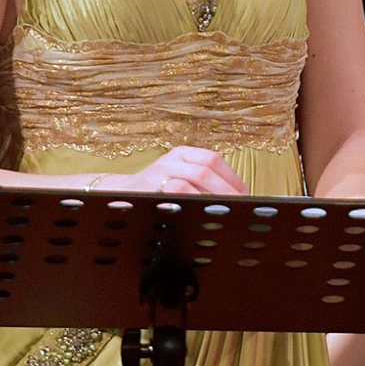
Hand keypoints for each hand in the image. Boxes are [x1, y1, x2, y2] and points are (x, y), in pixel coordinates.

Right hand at [98, 145, 247, 196]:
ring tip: (224, 211)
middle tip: (239, 206)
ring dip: (212, 197)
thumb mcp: (178, 177)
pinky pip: (175, 192)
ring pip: (192, 180)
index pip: (214, 159)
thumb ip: (202, 183)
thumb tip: (236, 198)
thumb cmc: (156, 189)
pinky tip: (200, 212)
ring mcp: (158, 172)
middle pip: (206, 170)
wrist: (119, 194)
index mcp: (182, 153)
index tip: (245, 194)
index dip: (232, 177)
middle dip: (227, 190)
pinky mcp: (148, 187)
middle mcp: (171, 159)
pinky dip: (191, 201)